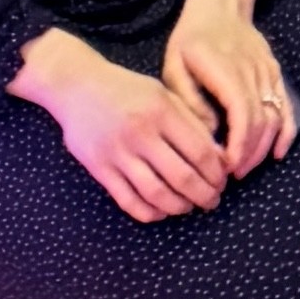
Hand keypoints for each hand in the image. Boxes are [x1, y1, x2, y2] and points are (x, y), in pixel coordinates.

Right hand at [16, 26, 230, 218]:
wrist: (76, 85)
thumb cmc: (127, 90)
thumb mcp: (163, 94)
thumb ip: (191, 121)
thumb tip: (218, 158)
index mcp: (161, 110)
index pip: (200, 152)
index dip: (217, 173)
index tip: (223, 181)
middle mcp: (140, 132)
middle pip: (182, 177)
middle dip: (204, 195)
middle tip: (212, 200)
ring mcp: (117, 152)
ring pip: (157, 194)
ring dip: (179, 207)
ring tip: (188, 206)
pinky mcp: (98, 168)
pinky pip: (129, 201)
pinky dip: (150, 213)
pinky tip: (161, 211)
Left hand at [159, 0, 295, 176]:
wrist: (221, 4)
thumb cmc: (191, 38)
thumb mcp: (175, 66)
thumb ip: (189, 101)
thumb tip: (209, 133)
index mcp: (225, 70)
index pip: (242, 113)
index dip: (239, 145)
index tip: (227, 167)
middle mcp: (252, 71)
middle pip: (261, 120)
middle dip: (249, 154)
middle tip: (231, 176)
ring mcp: (267, 72)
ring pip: (274, 116)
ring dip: (263, 147)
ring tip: (245, 167)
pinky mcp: (275, 74)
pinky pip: (286, 106)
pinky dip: (285, 132)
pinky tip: (277, 153)